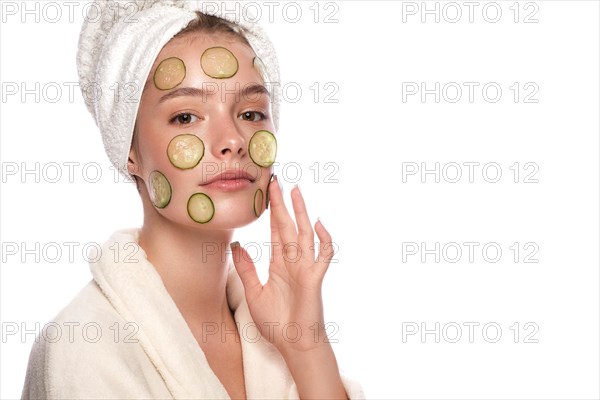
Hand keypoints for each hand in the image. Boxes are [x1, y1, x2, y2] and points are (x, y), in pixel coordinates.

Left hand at [230, 176, 334, 355]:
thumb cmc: (276, 323)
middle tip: (277, 181)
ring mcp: (305, 268)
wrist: (292, 344)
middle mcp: (293, 261)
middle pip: (288, 226)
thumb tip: (237, 246)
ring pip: (304, 234)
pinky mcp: (314, 278)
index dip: (272, 211)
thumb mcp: (253, 293)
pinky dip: (324, 240)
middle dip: (282, 204)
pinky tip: (318, 224)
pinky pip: (322, 256)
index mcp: (279, 264)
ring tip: (296, 192)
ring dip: (301, 212)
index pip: (275, 231)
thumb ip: (246, 269)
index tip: (268, 192)